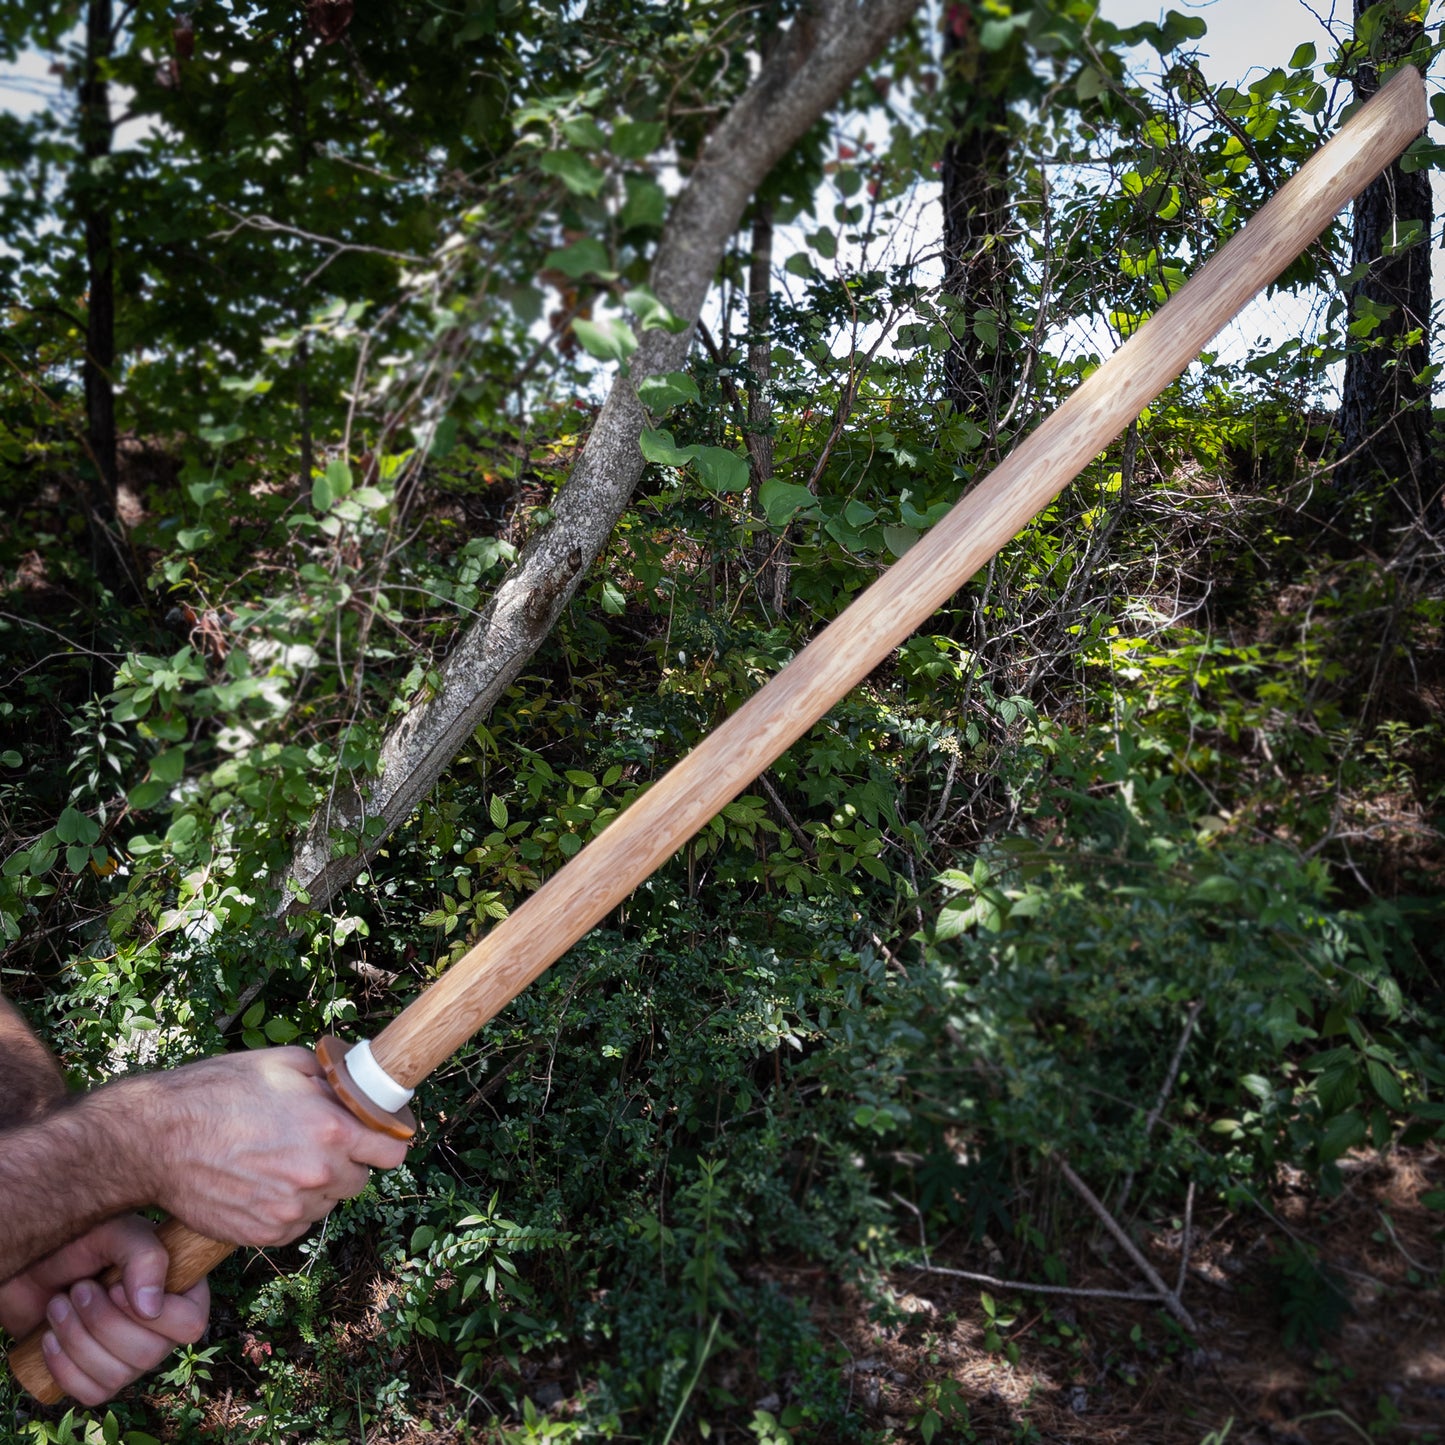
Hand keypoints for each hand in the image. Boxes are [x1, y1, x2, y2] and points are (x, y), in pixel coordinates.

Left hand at [0, 1214, 208, 1405]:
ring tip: (59, 1304)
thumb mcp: (116, 1233)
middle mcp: (161, 1331)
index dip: (156, 1316)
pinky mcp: (95, 1379)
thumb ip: (144, 1258)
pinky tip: (49, 1337)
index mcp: (180, 1292)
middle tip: (78, 1289)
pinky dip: (64, 1367)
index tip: (115, 1288)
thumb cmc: (80, 1243)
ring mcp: (129, 1360)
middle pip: (148, 1354)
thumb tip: (150, 1308)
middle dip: (102, 1323)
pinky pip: (91, 1394)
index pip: (191, 1324)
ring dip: (77, 1340)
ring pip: (117, 1376)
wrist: (31, 1269)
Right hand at [149, 1047, 408, 1246]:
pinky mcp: (264, 1234)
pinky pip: (296, 1225)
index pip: (393, 1153)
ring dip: (315, 1188)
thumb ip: (331, 1077)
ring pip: (327, 1204)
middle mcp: (318, 1175)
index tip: (376, 1138)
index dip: (386, 1143)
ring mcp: (291, 1210)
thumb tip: (357, 1086)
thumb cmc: (218, 1092)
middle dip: (345, 1162)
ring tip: (280, 1161)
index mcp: (332, 1131)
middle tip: (315, 1144)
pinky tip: (263, 1184)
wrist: (157, 1140)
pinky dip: (288, 1210)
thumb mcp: (284, 1063)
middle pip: (359, 1180)